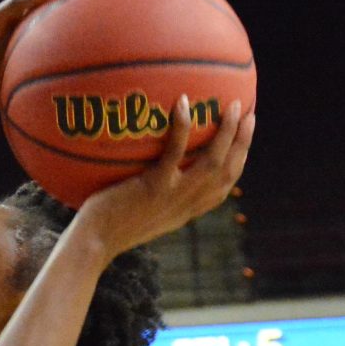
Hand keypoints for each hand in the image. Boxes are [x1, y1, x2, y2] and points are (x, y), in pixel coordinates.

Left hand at [66, 96, 253, 257]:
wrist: (94, 243)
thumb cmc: (108, 225)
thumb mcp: (142, 212)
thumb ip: (156, 194)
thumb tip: (152, 168)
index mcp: (186, 210)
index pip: (223, 186)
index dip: (238, 161)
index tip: (244, 140)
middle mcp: (187, 204)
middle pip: (228, 172)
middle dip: (244, 142)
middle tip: (250, 114)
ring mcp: (173, 195)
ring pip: (214, 161)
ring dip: (229, 132)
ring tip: (235, 105)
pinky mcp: (155, 186)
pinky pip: (175, 152)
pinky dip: (183, 127)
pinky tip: (183, 102)